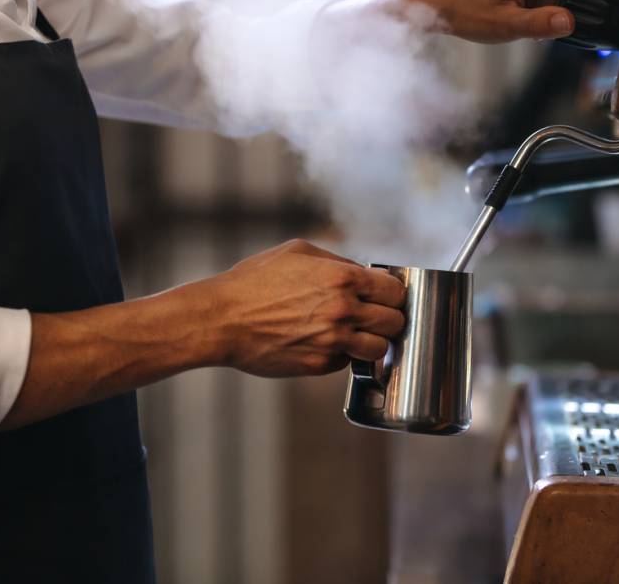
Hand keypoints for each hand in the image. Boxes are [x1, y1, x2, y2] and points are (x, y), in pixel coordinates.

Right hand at [205, 239, 406, 376]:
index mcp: (343, 279)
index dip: (392, 294)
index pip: (396, 291)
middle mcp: (343, 311)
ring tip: (355, 334)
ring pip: (379, 349)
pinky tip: (323, 342)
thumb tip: (365, 274)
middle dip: (387, 318)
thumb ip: (338, 262)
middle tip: (373, 317)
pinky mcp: (320, 365)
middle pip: (394, 322)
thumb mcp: (299, 253)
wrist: (223, 319)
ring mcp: (333, 341)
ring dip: (371, 342)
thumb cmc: (256, 281)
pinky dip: (342, 355)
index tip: (385, 297)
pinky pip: (347, 362)